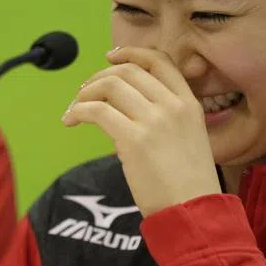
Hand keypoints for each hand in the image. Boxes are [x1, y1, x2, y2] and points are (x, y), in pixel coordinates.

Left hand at [62, 47, 219, 215]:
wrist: (194, 212)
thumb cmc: (187, 184)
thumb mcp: (187, 138)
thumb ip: (162, 117)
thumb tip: (121, 109)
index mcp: (189, 103)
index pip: (160, 61)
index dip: (132, 53)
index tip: (111, 57)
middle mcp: (172, 106)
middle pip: (127, 71)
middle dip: (99, 77)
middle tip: (84, 92)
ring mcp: (154, 120)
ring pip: (110, 86)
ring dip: (85, 93)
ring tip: (75, 109)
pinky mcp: (133, 139)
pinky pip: (97, 111)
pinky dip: (78, 111)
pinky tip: (71, 121)